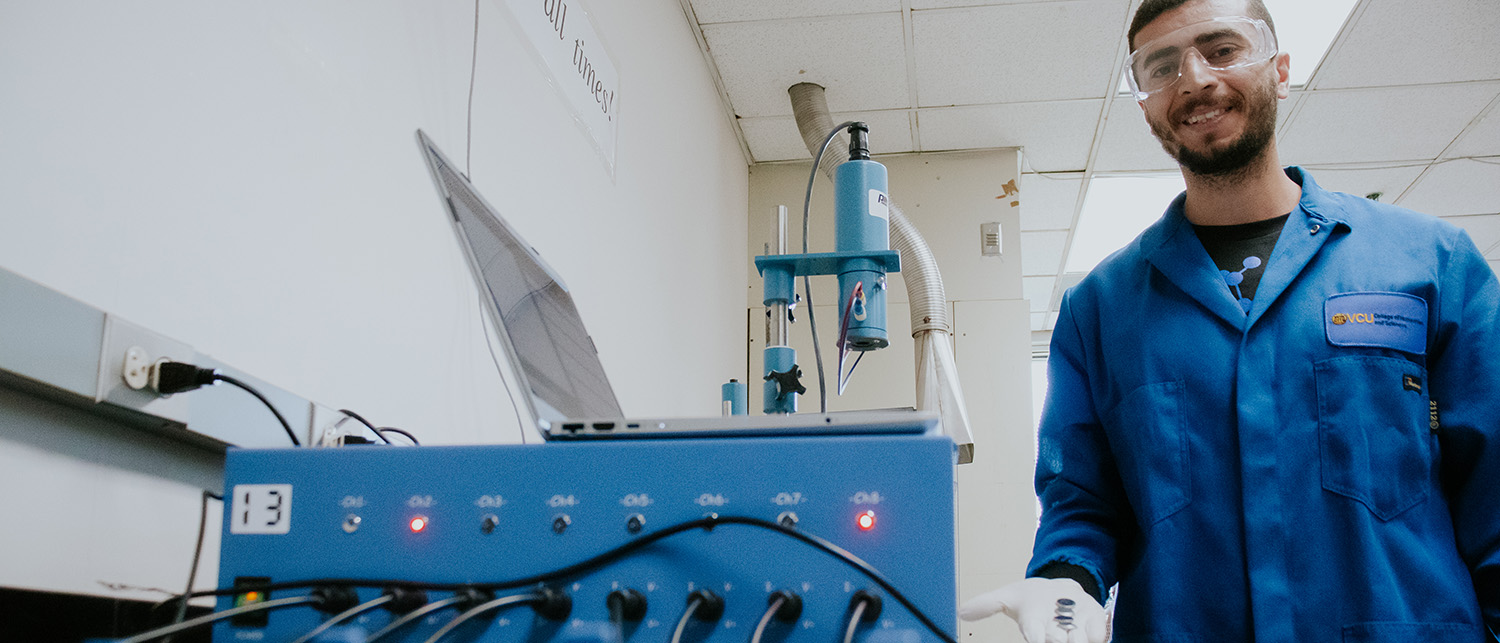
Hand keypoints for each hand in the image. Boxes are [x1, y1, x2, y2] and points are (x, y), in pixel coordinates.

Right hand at [958, 577, 1106, 642]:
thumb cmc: (1032, 599)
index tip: (1035, 639)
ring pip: (1077, 642)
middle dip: (1057, 638)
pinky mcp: (1093, 628)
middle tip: (1059, 631)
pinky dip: (1096, 632)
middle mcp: (1054, 635)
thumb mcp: (1008, 596)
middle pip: (1055, 641)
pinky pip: (1098, 636)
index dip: (1035, 640)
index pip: (1032, 637)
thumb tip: (961, 612)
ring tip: (1073, 629)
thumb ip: (987, 604)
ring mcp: (1075, 633)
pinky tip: (1088, 623)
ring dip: (1077, 637)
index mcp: (1033, 628)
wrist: (1060, 592)